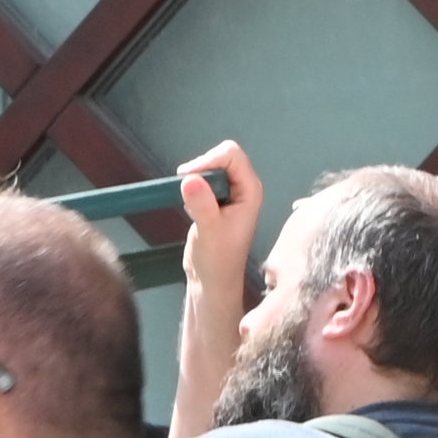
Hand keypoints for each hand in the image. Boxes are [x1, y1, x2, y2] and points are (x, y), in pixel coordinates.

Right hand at [172, 141, 260, 283]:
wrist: (212, 281)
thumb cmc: (217, 261)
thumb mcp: (209, 231)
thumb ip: (201, 204)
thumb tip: (189, 179)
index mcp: (250, 191)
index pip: (232, 155)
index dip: (209, 160)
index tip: (189, 178)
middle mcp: (243, 188)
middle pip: (222, 157)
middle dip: (202, 168)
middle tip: (187, 189)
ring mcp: (229, 193)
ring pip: (210, 167)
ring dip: (195, 178)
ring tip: (192, 204)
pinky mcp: (215, 200)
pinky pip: (202, 180)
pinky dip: (192, 188)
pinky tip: (192, 209)